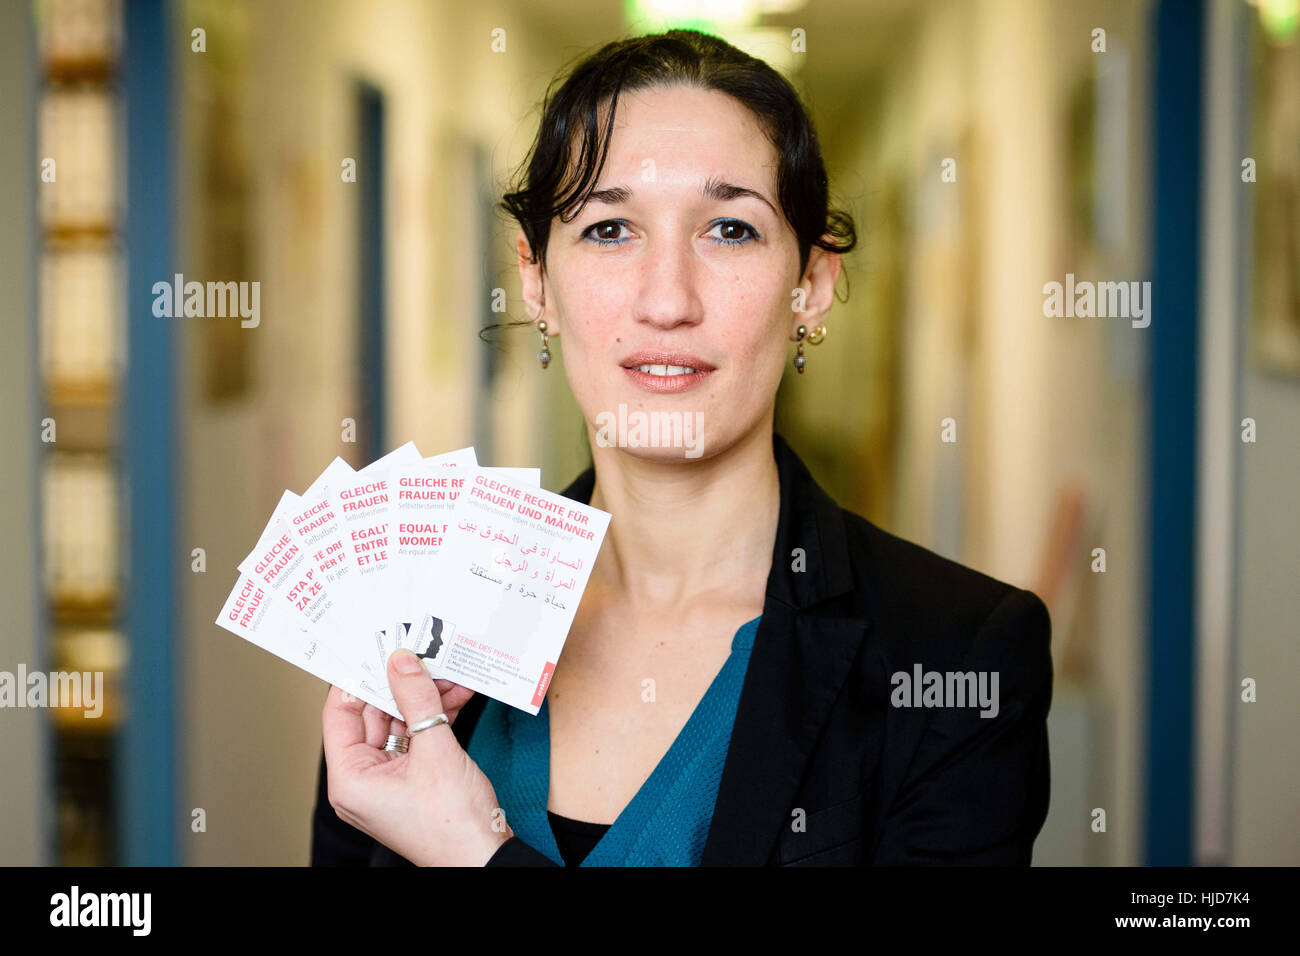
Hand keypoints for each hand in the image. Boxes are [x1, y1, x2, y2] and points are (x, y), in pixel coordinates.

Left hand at [322, 649, 512, 865]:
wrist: (485, 855)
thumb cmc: (452, 825)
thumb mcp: (435, 750)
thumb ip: (417, 700)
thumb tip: (401, 662)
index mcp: (351, 779)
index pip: (341, 714)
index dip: (358, 678)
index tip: (375, 648)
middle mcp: (364, 779)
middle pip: (374, 715)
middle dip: (402, 684)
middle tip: (421, 653)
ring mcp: (390, 779)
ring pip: (401, 722)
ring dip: (426, 698)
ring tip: (449, 673)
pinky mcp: (415, 778)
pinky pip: (418, 737)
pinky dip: (437, 716)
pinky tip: (457, 695)